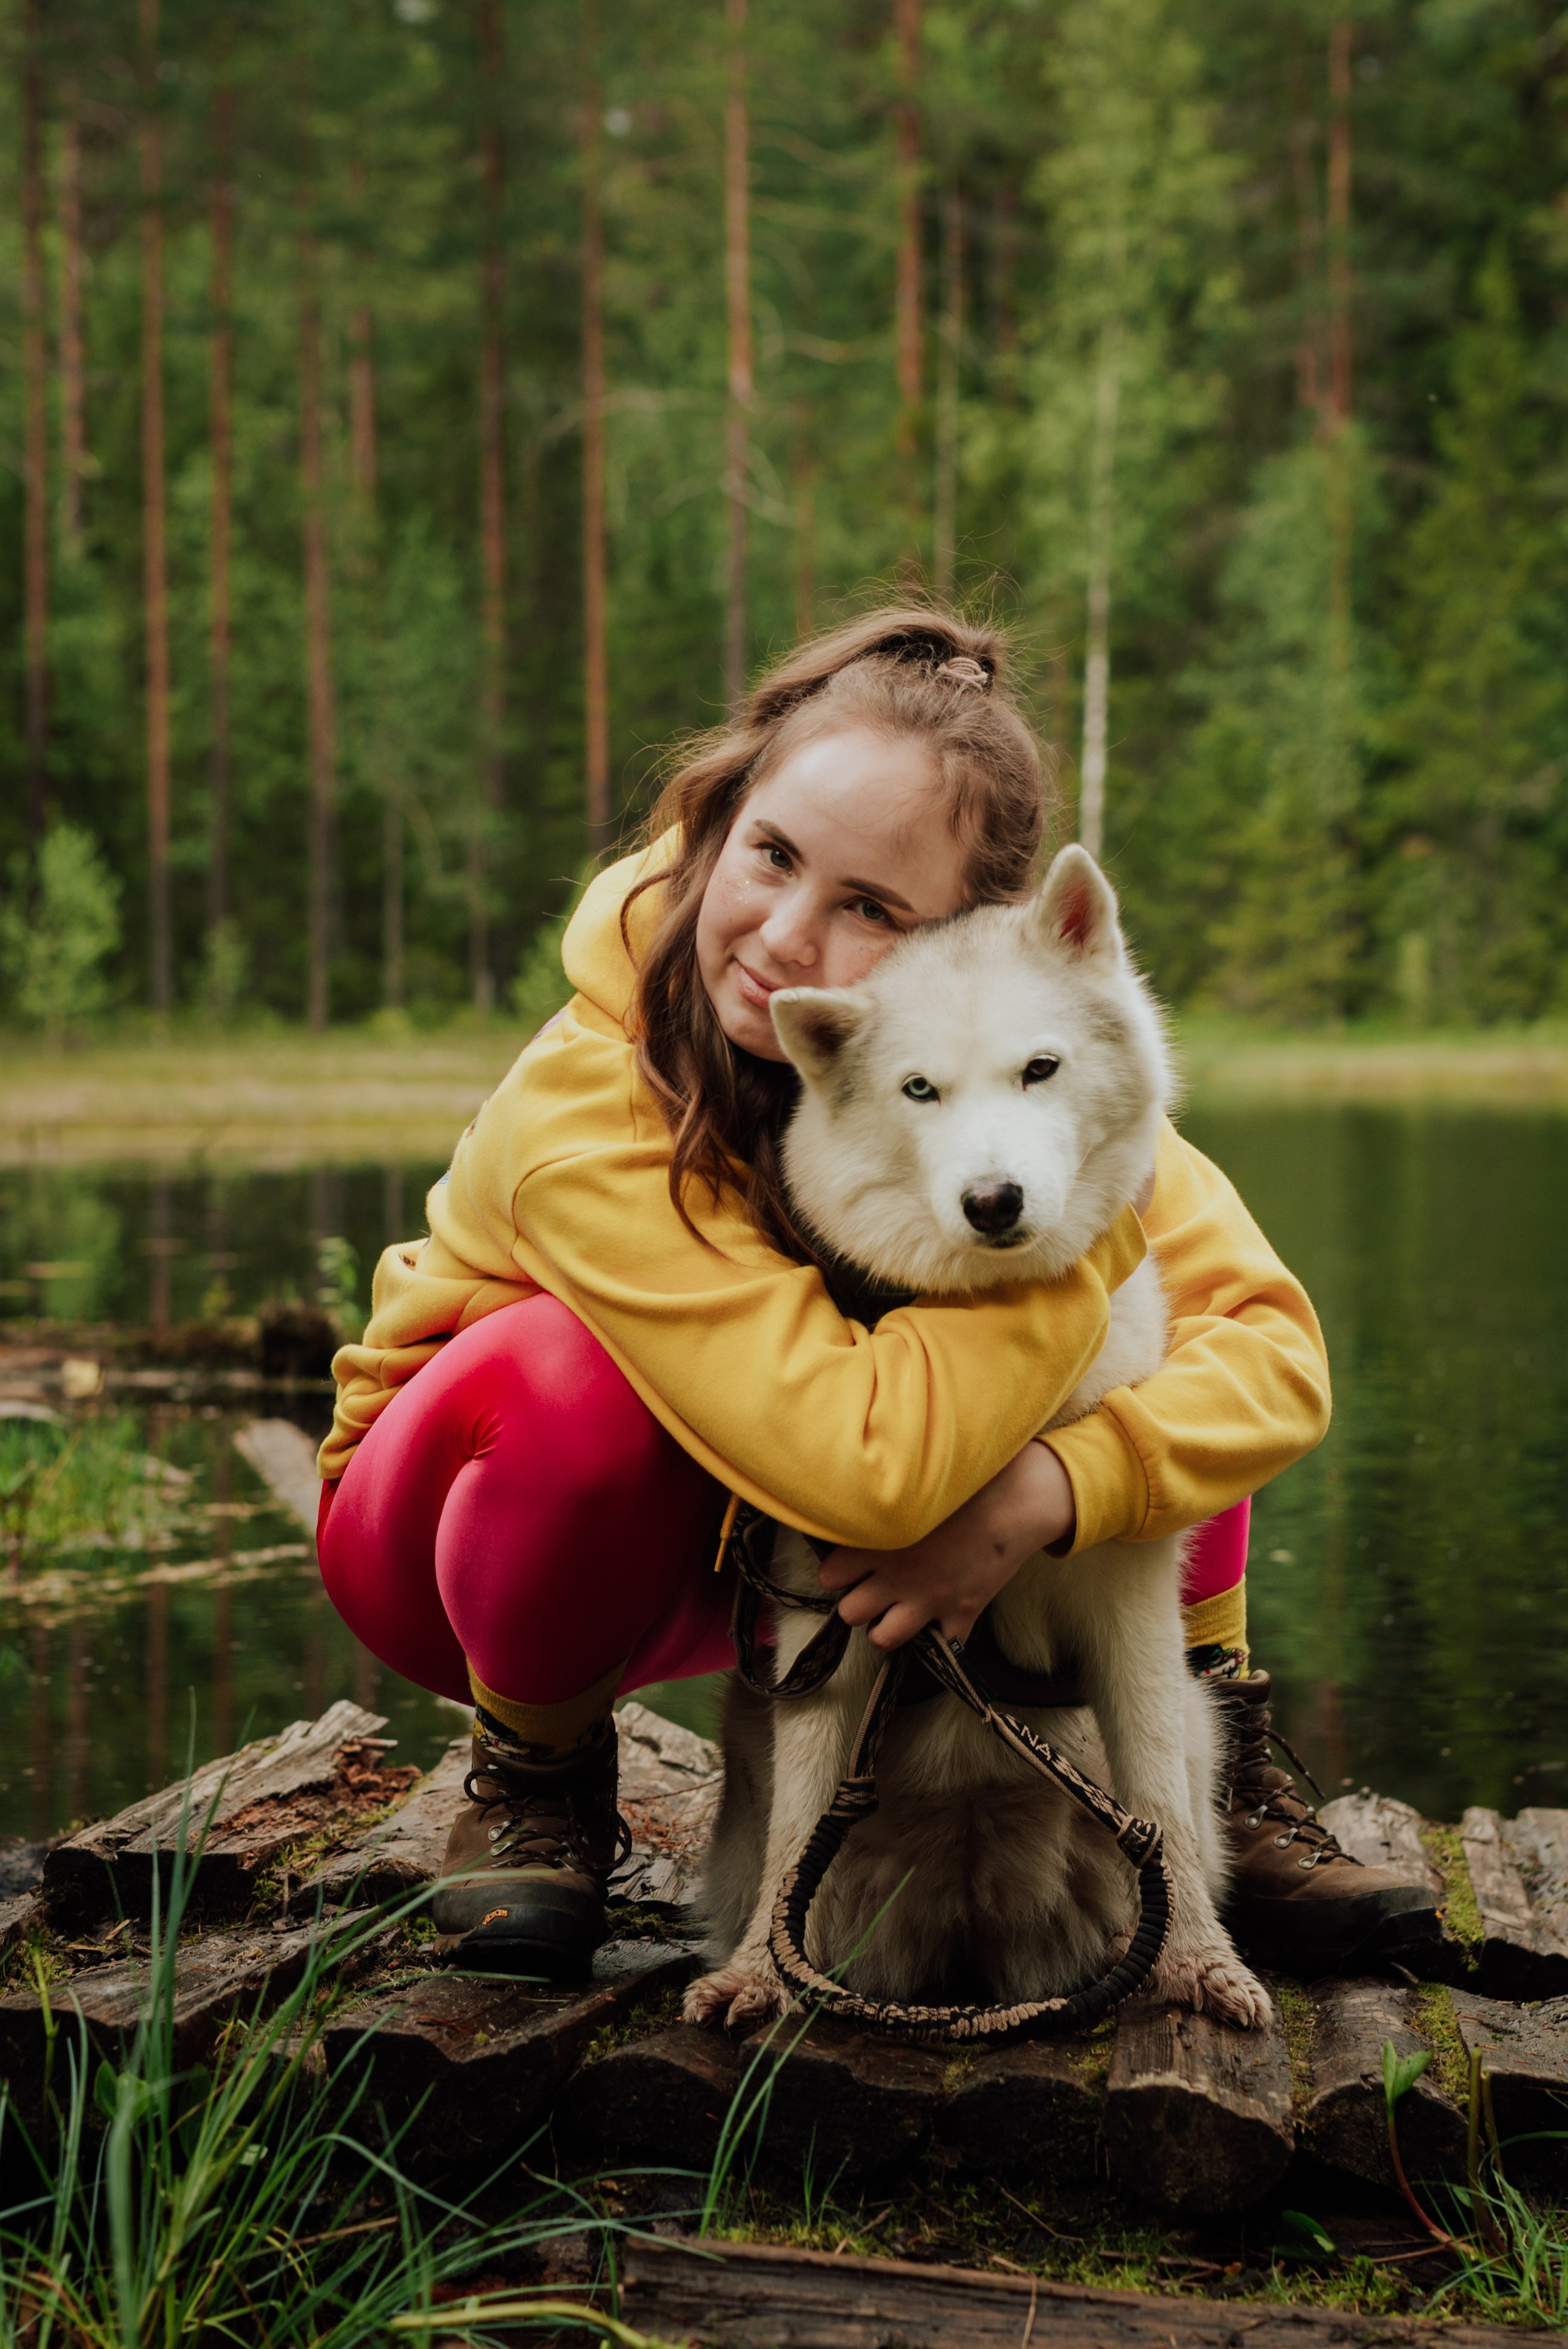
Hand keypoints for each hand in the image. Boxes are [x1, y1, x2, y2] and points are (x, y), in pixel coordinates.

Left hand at [817, 1441, 1075, 1653]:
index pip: (829, 1576)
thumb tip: (852, 1485)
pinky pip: (943, 1645)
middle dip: (858, 1604)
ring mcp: (928, 1600)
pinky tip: (942, 1617)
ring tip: (897, 1610)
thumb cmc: (965, 1479)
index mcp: (877, 1543)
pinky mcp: (962, 1613)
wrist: (1016, 1500)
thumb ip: (878, 1497)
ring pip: (883, 1638)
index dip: (838, 1572)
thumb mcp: (911, 1481)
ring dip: (887, 1627)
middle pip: (849, 1613)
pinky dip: (942, 1637)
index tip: (850, 1565)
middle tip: (873, 1589)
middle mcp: (896, 1577)